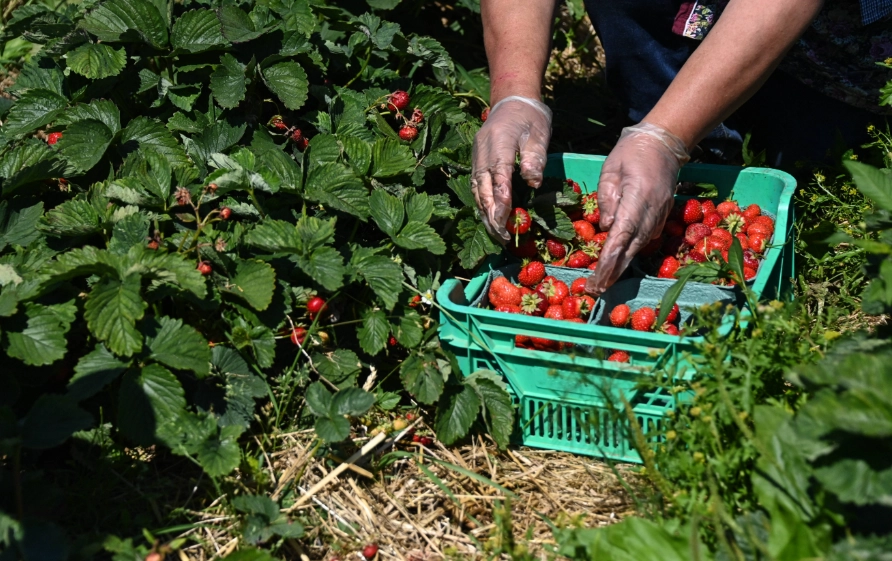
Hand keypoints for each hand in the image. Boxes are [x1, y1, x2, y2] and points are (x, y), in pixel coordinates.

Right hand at [471, 96, 552, 241]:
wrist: (513, 100)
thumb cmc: (530, 118)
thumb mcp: (539, 134)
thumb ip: (534, 158)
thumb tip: (532, 182)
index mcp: (498, 143)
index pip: (498, 177)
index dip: (500, 201)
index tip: (504, 221)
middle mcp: (482, 152)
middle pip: (483, 188)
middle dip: (491, 214)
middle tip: (502, 236)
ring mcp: (476, 157)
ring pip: (477, 190)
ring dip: (485, 213)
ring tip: (496, 234)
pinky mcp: (476, 161)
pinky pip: (477, 186)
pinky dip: (482, 204)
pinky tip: (490, 218)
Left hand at [586, 122, 689, 295]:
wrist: (664, 143)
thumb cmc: (631, 153)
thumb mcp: (610, 170)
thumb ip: (607, 199)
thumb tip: (607, 228)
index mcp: (638, 198)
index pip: (622, 234)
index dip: (611, 258)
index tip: (599, 276)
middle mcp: (652, 212)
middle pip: (632, 247)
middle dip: (614, 270)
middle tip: (597, 290)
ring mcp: (660, 215)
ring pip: (639, 246)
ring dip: (622, 265)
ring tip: (604, 283)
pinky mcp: (661, 216)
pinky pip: (645, 238)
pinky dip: (631, 253)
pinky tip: (617, 265)